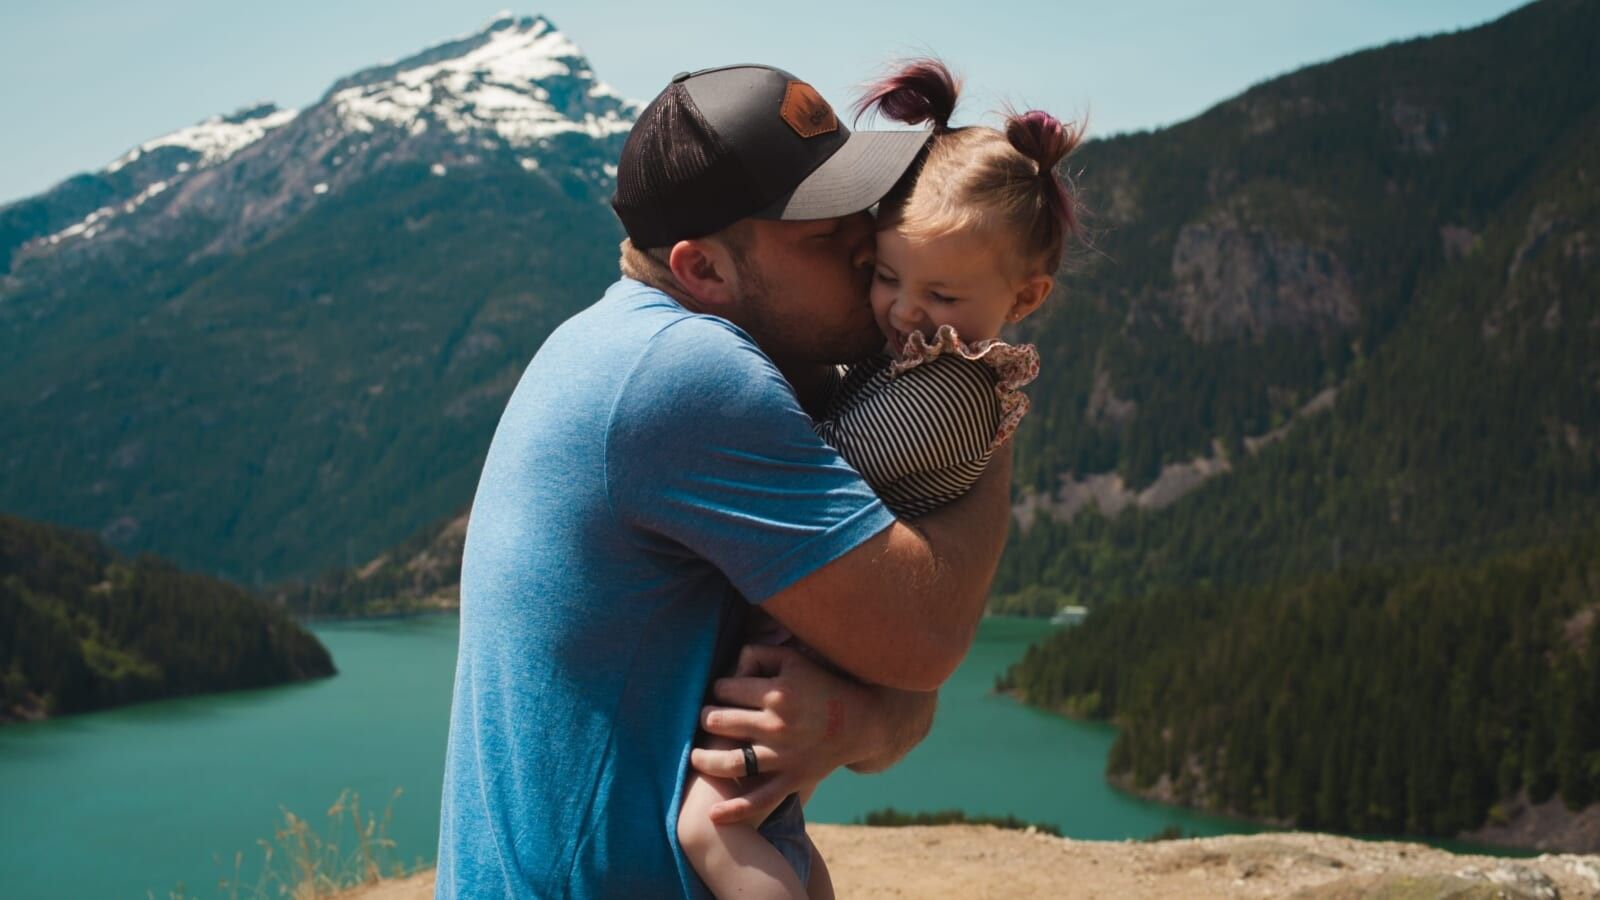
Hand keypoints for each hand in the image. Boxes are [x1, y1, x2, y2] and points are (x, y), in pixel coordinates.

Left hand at [689, 643, 866, 823]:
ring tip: (696, 756)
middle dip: (706, 718)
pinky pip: (759, 799)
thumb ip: (759, 654)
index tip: (722, 692)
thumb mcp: (793, 659)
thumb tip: (729, 666)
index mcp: (777, 693)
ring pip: (730, 762)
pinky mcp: (792, 780)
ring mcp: (784, 756)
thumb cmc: (821, 685)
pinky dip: (734, 810)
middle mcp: (777, 726)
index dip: (718, 689)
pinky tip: (713, 814)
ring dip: (705, 759)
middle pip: (720, 722)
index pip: (725, 689)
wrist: (861, 722)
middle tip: (707, 719)